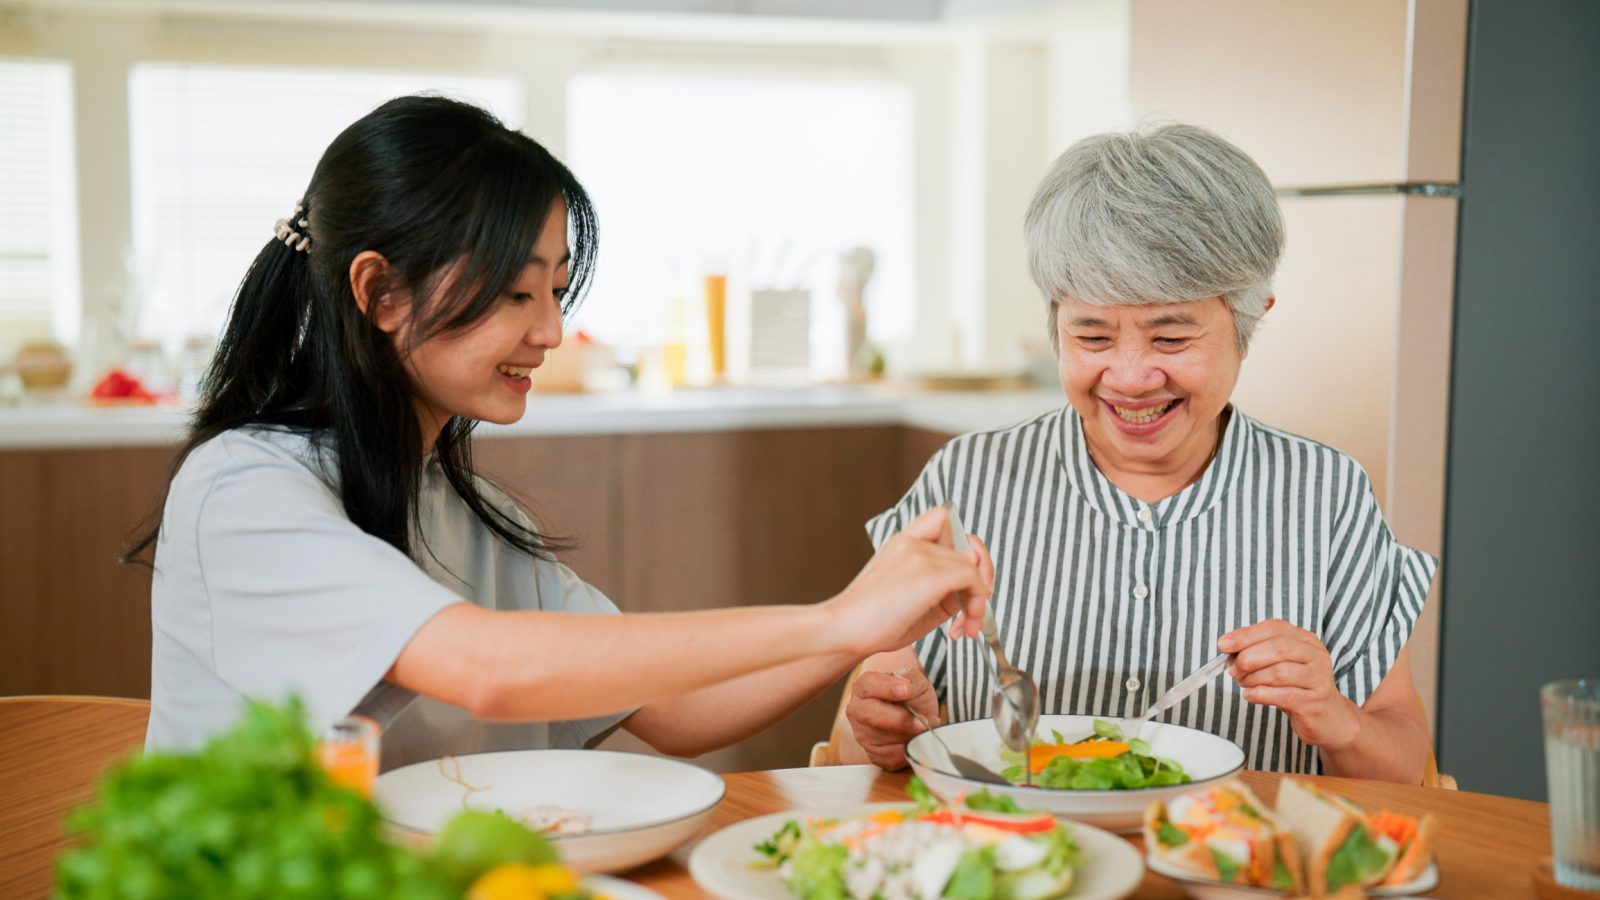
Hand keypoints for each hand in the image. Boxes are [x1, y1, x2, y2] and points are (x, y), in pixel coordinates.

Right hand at [824, 506, 992, 657]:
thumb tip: (974, 585)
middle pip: (966, 546)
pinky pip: (971, 577)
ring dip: (979, 598)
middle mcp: (911, 541)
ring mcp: (919, 555)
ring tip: (968, 625)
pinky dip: (977, 601)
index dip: (962, 545)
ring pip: (972, 564)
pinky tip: (965, 624)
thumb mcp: (912, 601)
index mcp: (902, 542)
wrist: (840, 630)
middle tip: (975, 609)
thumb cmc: (870, 624)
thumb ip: (941, 589)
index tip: (961, 578)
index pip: (944, 522)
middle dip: (979, 581)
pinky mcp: (927, 575)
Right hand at [846, 665, 938, 769]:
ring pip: (884, 740)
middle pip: (870, 716)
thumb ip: (910, 679)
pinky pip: (892, 757)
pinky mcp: (874, 755)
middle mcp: (857, 711)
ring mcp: (863, 735)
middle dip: (900, 720)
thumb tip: (905, 688)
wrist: (916, 715)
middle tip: (923, 721)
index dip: (887, 689)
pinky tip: (915, 738)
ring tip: (924, 727)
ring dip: (910, 736)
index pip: (868, 686)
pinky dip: (909, 750)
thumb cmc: (912, 696)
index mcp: (863, 687)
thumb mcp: (915, 680)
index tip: (906, 691)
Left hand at [1220, 619, 1360, 751]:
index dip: (1246, 634)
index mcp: (1306, 640)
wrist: (1330, 718)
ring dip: (1253, 678)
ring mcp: (1318, 679)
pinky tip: (1251, 695)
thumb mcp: (1282, 664)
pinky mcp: (1314, 702)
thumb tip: (1228, 648)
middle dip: (1249, 657)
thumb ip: (1259, 652)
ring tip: (1244, 683)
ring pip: (1280, 672)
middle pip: (1278, 647)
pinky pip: (1283, 695)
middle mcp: (1316, 656)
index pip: (1275, 628)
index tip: (1224, 644)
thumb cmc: (1300, 688)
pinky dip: (1260, 694)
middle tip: (1233, 669)